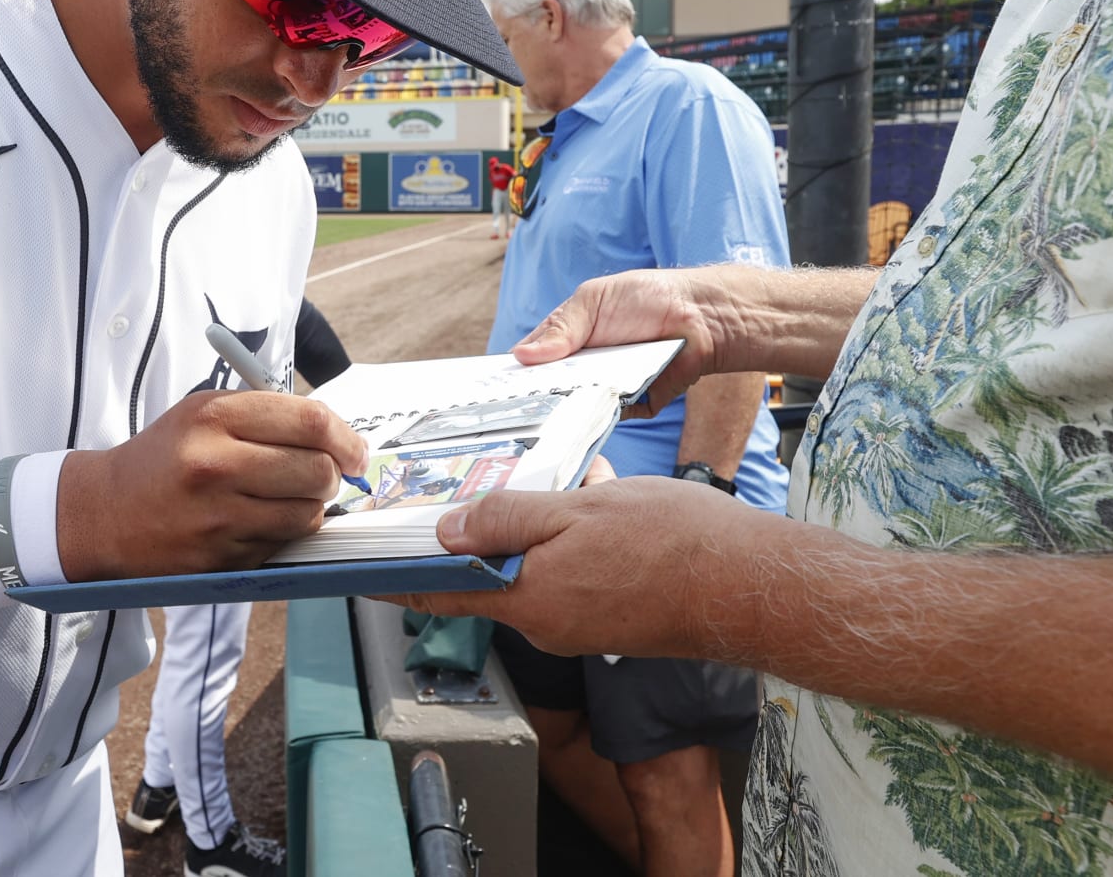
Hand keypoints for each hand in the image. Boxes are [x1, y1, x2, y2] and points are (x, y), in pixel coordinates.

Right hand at [57, 390, 368, 580]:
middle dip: (333, 473)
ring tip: (291, 497)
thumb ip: (267, 416)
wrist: (104, 513)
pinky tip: (262, 520)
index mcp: (213, 417)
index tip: (355, 449)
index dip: (345, 436)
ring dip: (312, 506)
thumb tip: (339, 435)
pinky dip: (285, 532)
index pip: (309, 421)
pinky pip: (282, 544)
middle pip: (317, 469)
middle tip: (325, 474)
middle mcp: (215, 464)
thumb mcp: (203, 413)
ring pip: (307, 513)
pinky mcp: (220, 557)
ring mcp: (218, 516)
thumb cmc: (164, 458)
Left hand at [385, 476, 800, 660]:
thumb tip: (448, 532)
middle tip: (455, 495)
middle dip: (471, 541)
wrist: (753, 586)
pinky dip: (564, 544)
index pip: (440, 597)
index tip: (359, 572)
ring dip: (528, 535)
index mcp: (529, 600)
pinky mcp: (610, 618)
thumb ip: (509, 520)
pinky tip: (588, 506)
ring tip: (544, 487)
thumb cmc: (674, 543)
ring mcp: (580, 625)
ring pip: (532, 574)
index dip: (396, 583)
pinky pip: (568, 577)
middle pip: (485, 582)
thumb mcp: (579, 511)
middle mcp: (547, 624)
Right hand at [512, 268, 739, 416]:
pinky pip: (606, 420)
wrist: (701, 317)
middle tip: (507, 412)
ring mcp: (605, 389)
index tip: (488, 392)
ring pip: (574, 409)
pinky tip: (577, 422)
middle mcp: (583, 368)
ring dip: (561, 412)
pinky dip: (594, 420)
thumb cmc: (647, 298)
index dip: (512, 376)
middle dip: (531, 399)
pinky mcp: (631, 408)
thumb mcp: (593, 301)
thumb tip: (521, 356)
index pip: (531, 362)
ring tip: (538, 419)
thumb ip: (560, 328)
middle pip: (549, 390)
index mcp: (567, 340)